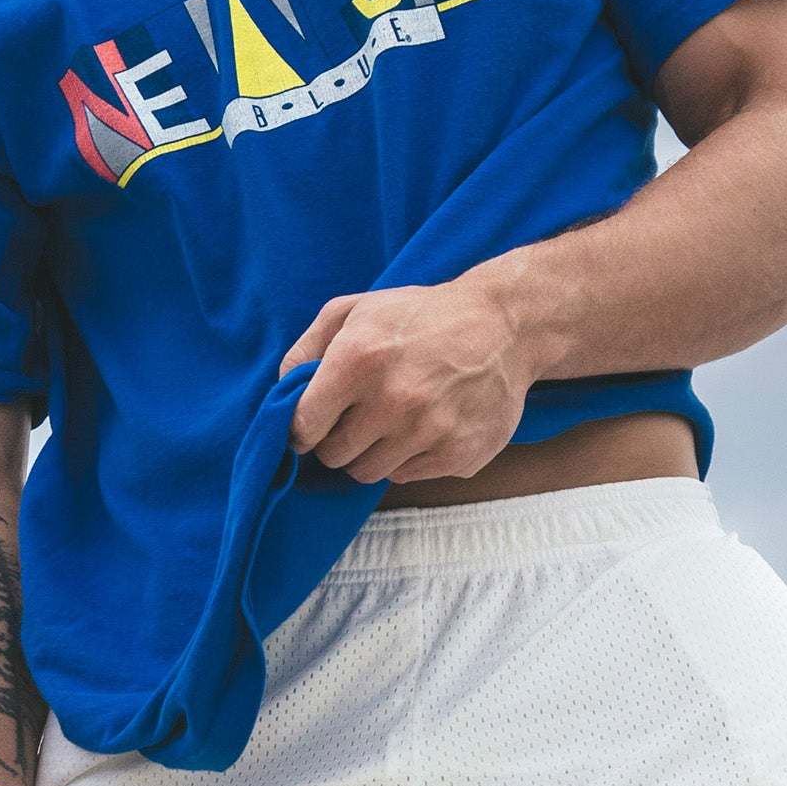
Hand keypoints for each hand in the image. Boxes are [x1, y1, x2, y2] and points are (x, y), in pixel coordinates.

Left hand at [279, 272, 541, 484]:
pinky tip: (424, 424)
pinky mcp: (458, 454)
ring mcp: (428, 431)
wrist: (504, 325)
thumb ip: (306, 349)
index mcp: (358, 360)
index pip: (303, 428)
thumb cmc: (420, 315)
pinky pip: (406, 475)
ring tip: (392, 419)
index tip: (313, 423)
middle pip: (334, 456)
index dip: (302, 429)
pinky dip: (407, 456)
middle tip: (357, 416)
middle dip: (337, 440)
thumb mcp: (354, 310)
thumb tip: (282, 392)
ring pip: (367, 473)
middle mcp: (392, 400)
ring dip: (371, 452)